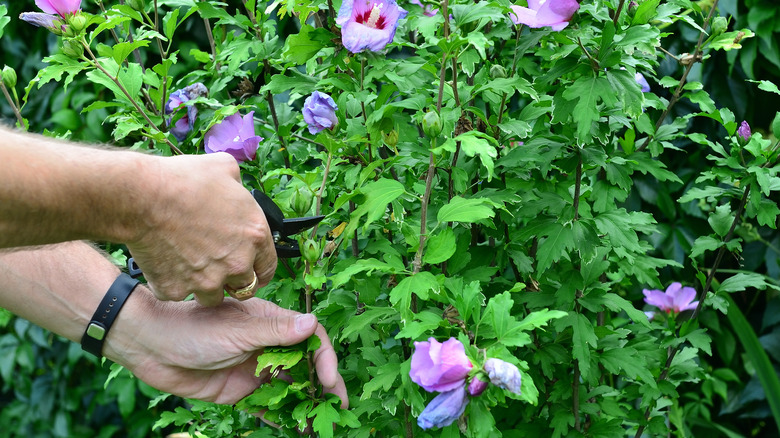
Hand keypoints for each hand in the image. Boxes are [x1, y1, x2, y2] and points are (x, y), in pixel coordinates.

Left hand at [105, 291, 347, 406]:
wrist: (150, 345)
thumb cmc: (192, 326)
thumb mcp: (236, 329)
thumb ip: (274, 332)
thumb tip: (311, 324)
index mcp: (271, 323)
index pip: (309, 339)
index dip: (323, 358)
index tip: (327, 380)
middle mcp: (268, 345)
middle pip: (305, 366)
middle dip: (323, 385)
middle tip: (337, 407)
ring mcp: (254, 369)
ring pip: (289, 387)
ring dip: (305, 403)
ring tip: (320, 423)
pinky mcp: (239, 391)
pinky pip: (267, 407)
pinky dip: (282, 417)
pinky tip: (296, 429)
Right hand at [127, 152, 277, 305]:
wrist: (142, 195)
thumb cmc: (183, 180)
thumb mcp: (225, 168)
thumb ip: (238, 185)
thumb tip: (235, 186)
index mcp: (255, 236)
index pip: (268, 268)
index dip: (257, 268)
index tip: (249, 269)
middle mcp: (236, 263)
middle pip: (243, 288)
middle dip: (232, 280)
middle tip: (215, 267)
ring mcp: (207, 281)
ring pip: (212, 298)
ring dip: (204, 286)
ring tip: (189, 266)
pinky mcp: (177, 289)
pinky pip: (177, 293)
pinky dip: (172, 283)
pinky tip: (165, 263)